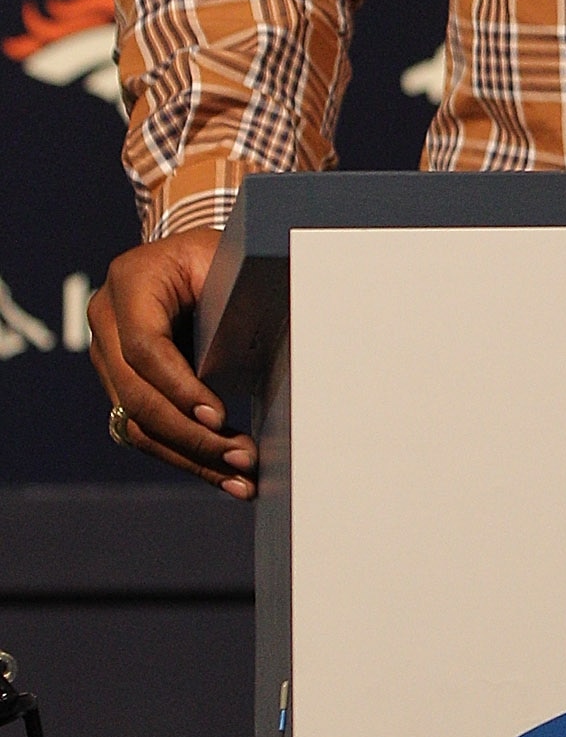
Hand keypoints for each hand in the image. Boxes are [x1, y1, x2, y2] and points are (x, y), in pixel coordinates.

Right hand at [89, 231, 256, 497]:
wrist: (191, 259)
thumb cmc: (220, 256)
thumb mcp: (227, 260)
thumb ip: (237, 293)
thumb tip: (289, 330)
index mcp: (130, 281)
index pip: (143, 347)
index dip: (179, 386)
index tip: (220, 416)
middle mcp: (106, 321)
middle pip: (135, 394)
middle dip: (189, 434)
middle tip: (241, 457)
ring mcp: (107, 357)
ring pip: (137, 423)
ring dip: (190, 456)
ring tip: (240, 480)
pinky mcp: (120, 386)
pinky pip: (145, 431)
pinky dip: (186, 456)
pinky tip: (224, 476)